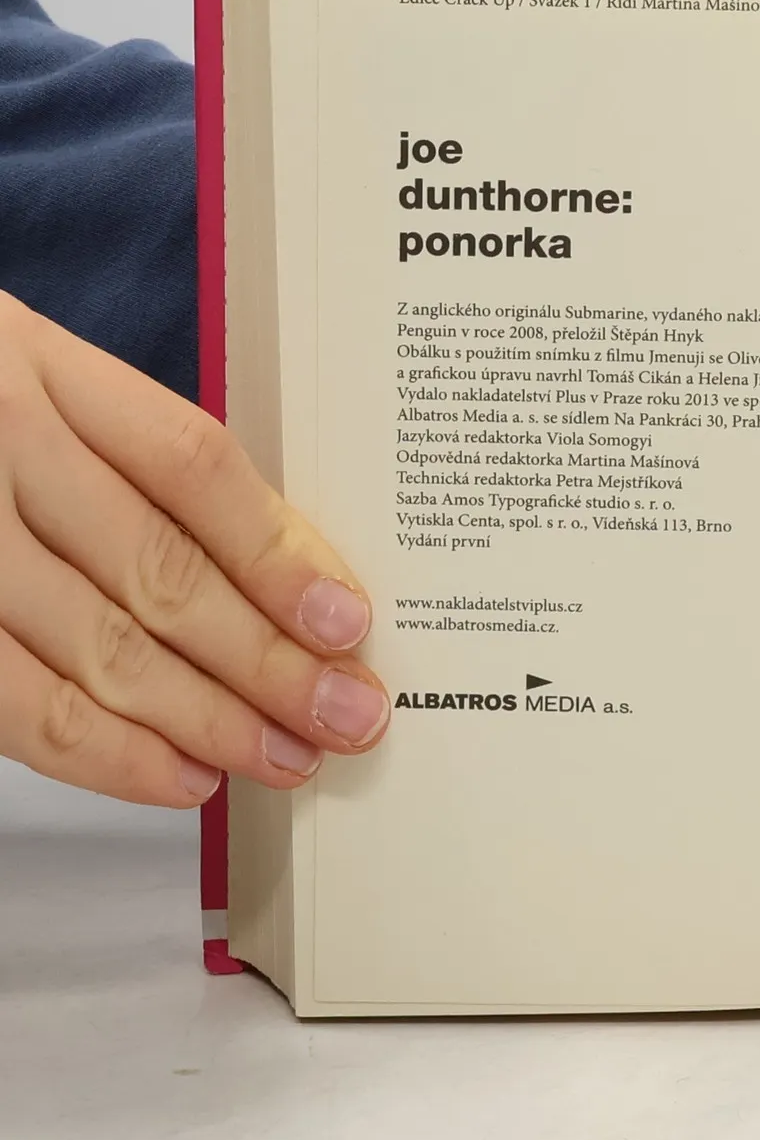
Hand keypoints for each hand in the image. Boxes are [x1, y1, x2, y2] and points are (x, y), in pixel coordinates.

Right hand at [0, 293, 388, 807]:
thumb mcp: (35, 380)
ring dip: (206, 719)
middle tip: (346, 715)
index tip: (347, 622)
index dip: (278, 553)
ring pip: (95, 645)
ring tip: (283, 756)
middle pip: (157, 569)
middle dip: (267, 661)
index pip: (189, 465)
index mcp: (38, 366)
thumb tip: (289, 573)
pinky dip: (105, 752)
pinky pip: (14, 701)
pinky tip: (179, 773)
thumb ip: (136, 457)